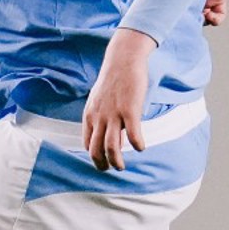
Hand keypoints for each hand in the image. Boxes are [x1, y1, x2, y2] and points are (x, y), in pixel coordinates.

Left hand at [83, 27, 156, 170]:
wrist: (122, 59)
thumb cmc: (114, 80)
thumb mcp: (102, 101)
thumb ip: (104, 120)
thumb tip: (115, 140)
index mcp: (90, 115)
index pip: (87, 143)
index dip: (94, 155)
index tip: (103, 161)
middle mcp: (99, 117)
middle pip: (95, 149)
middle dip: (101, 164)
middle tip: (110, 169)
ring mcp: (114, 114)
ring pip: (111, 147)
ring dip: (116, 161)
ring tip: (121, 167)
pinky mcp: (130, 110)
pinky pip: (132, 135)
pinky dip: (137, 145)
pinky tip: (141, 148)